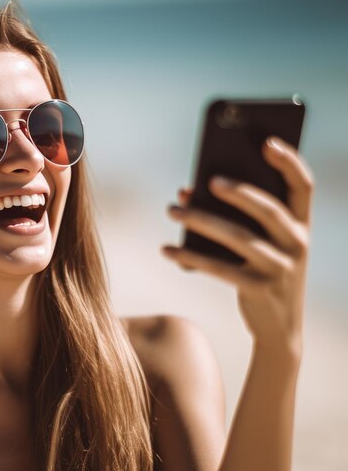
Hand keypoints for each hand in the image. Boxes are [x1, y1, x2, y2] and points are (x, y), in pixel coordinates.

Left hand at [162, 136, 313, 354]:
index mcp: (302, 226)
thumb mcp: (263, 246)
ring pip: (237, 237)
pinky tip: (167, 248)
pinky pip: (219, 268)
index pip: (303, 186)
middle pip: (268, 208)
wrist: (279, 329)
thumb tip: (189, 190)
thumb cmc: (264, 274)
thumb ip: (237, 217)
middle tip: (207, 179)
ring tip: (172, 208)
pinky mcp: (258, 288)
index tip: (266, 141)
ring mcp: (281, 268)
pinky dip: (190, 256)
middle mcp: (298, 244)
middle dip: (237, 190)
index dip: (289, 162)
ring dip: (200, 219)